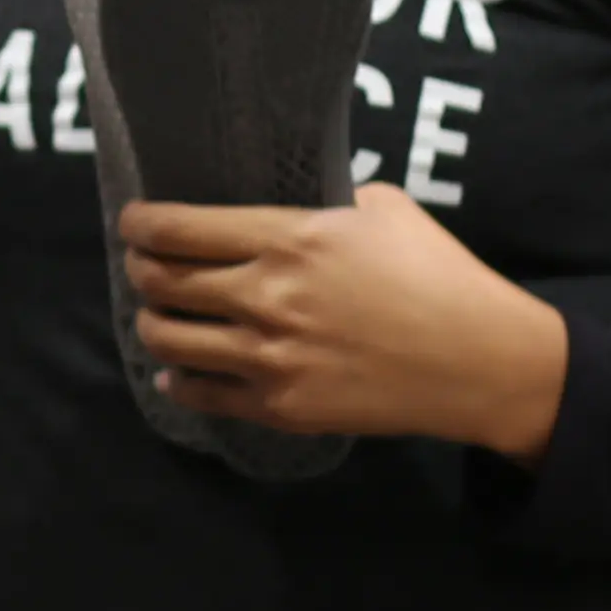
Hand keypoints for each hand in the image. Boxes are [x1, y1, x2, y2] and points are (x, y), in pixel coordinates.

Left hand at [125, 183, 574, 457]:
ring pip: (170, 341)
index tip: (132, 222)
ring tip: (159, 317)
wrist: (478, 362)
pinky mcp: (283, 407)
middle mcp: (266, 296)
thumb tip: (298, 208)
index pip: (179, 230)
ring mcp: (270, 357)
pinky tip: (179, 373)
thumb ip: (329, 204)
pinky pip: (204, 395)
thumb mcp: (386, 211)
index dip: (141, 224)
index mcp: (289, 239)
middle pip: (163, 283)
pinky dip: (180, 381)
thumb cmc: (440, 275)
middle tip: (143, 266)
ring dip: (154, 325)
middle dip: (140, 271)